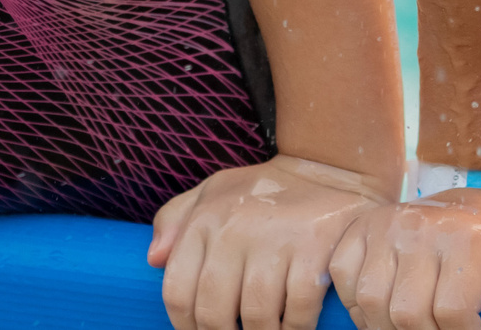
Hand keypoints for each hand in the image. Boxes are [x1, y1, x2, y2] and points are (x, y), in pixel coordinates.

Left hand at [148, 155, 393, 329]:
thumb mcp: (212, 191)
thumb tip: (154, 259)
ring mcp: (276, 238)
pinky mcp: (314, 248)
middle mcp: (236, 228)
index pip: (178, 291)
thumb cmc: (262, 190)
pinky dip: (296, 329)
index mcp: (206, 218)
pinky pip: (298, 311)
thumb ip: (175, 220)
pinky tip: (294, 326)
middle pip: (214, 312)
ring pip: (256, 317)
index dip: (184, 327)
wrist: (326, 168)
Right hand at [330, 189, 480, 329]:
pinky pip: (344, 280)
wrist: (466, 199)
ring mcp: (386, 227)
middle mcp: (421, 228)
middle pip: (408, 314)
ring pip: (372, 303)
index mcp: (468, 236)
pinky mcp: (360, 230)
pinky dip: (357, 307)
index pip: (452, 310)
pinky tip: (382, 315)